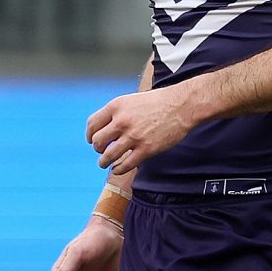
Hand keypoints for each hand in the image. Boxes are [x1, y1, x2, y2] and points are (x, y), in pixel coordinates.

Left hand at [86, 82, 201, 174]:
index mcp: (117, 106)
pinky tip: (118, 169)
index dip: (90, 135)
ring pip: (108, 156)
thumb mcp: (132, 100)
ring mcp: (134, 136)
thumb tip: (105, 127)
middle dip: (97, 148)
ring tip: (105, 163)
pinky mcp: (146, 149)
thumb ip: (117, 113)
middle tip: (101, 151)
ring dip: (104, 162)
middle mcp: (122, 121)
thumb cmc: (158, 102)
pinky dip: (118, 169)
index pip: (92, 124)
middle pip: (98, 141)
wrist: (182, 105)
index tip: (92, 140)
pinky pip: (125, 165)